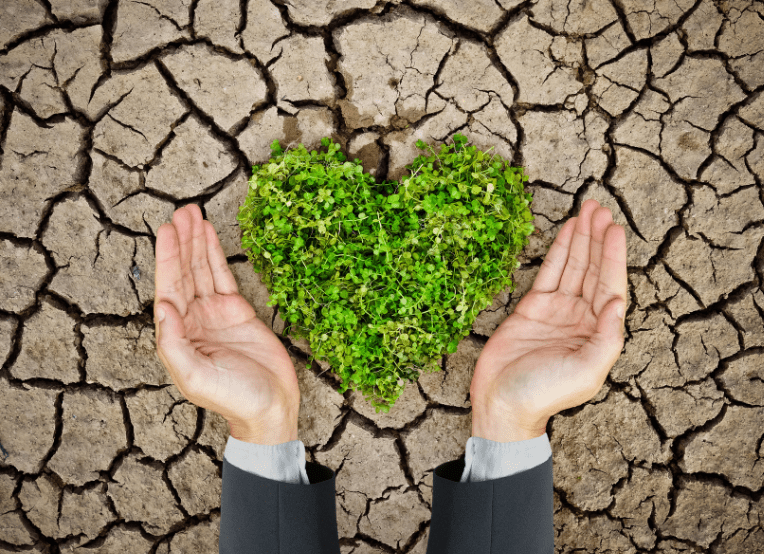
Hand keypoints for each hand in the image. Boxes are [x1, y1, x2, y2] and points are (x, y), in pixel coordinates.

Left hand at [153, 205, 300, 444]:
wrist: (270, 406)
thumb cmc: (232, 398)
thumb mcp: (196, 377)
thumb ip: (174, 344)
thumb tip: (162, 307)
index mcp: (178, 335)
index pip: (169, 288)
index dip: (167, 259)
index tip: (167, 230)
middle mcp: (192, 320)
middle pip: (183, 272)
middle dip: (180, 242)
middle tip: (181, 212)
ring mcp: (214, 313)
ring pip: (201, 269)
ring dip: (195, 242)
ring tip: (192, 213)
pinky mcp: (237, 310)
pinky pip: (222, 276)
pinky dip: (214, 254)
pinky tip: (208, 234)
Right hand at [469, 199, 626, 441]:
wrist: (503, 403)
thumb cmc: (545, 394)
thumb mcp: (585, 372)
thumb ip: (607, 338)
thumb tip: (618, 302)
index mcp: (599, 332)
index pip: (610, 286)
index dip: (613, 256)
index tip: (613, 229)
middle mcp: (582, 317)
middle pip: (594, 270)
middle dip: (598, 239)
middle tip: (600, 208)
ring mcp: (558, 310)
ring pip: (573, 266)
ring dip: (581, 239)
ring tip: (588, 210)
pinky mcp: (533, 308)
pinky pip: (549, 273)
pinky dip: (559, 250)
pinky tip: (567, 231)